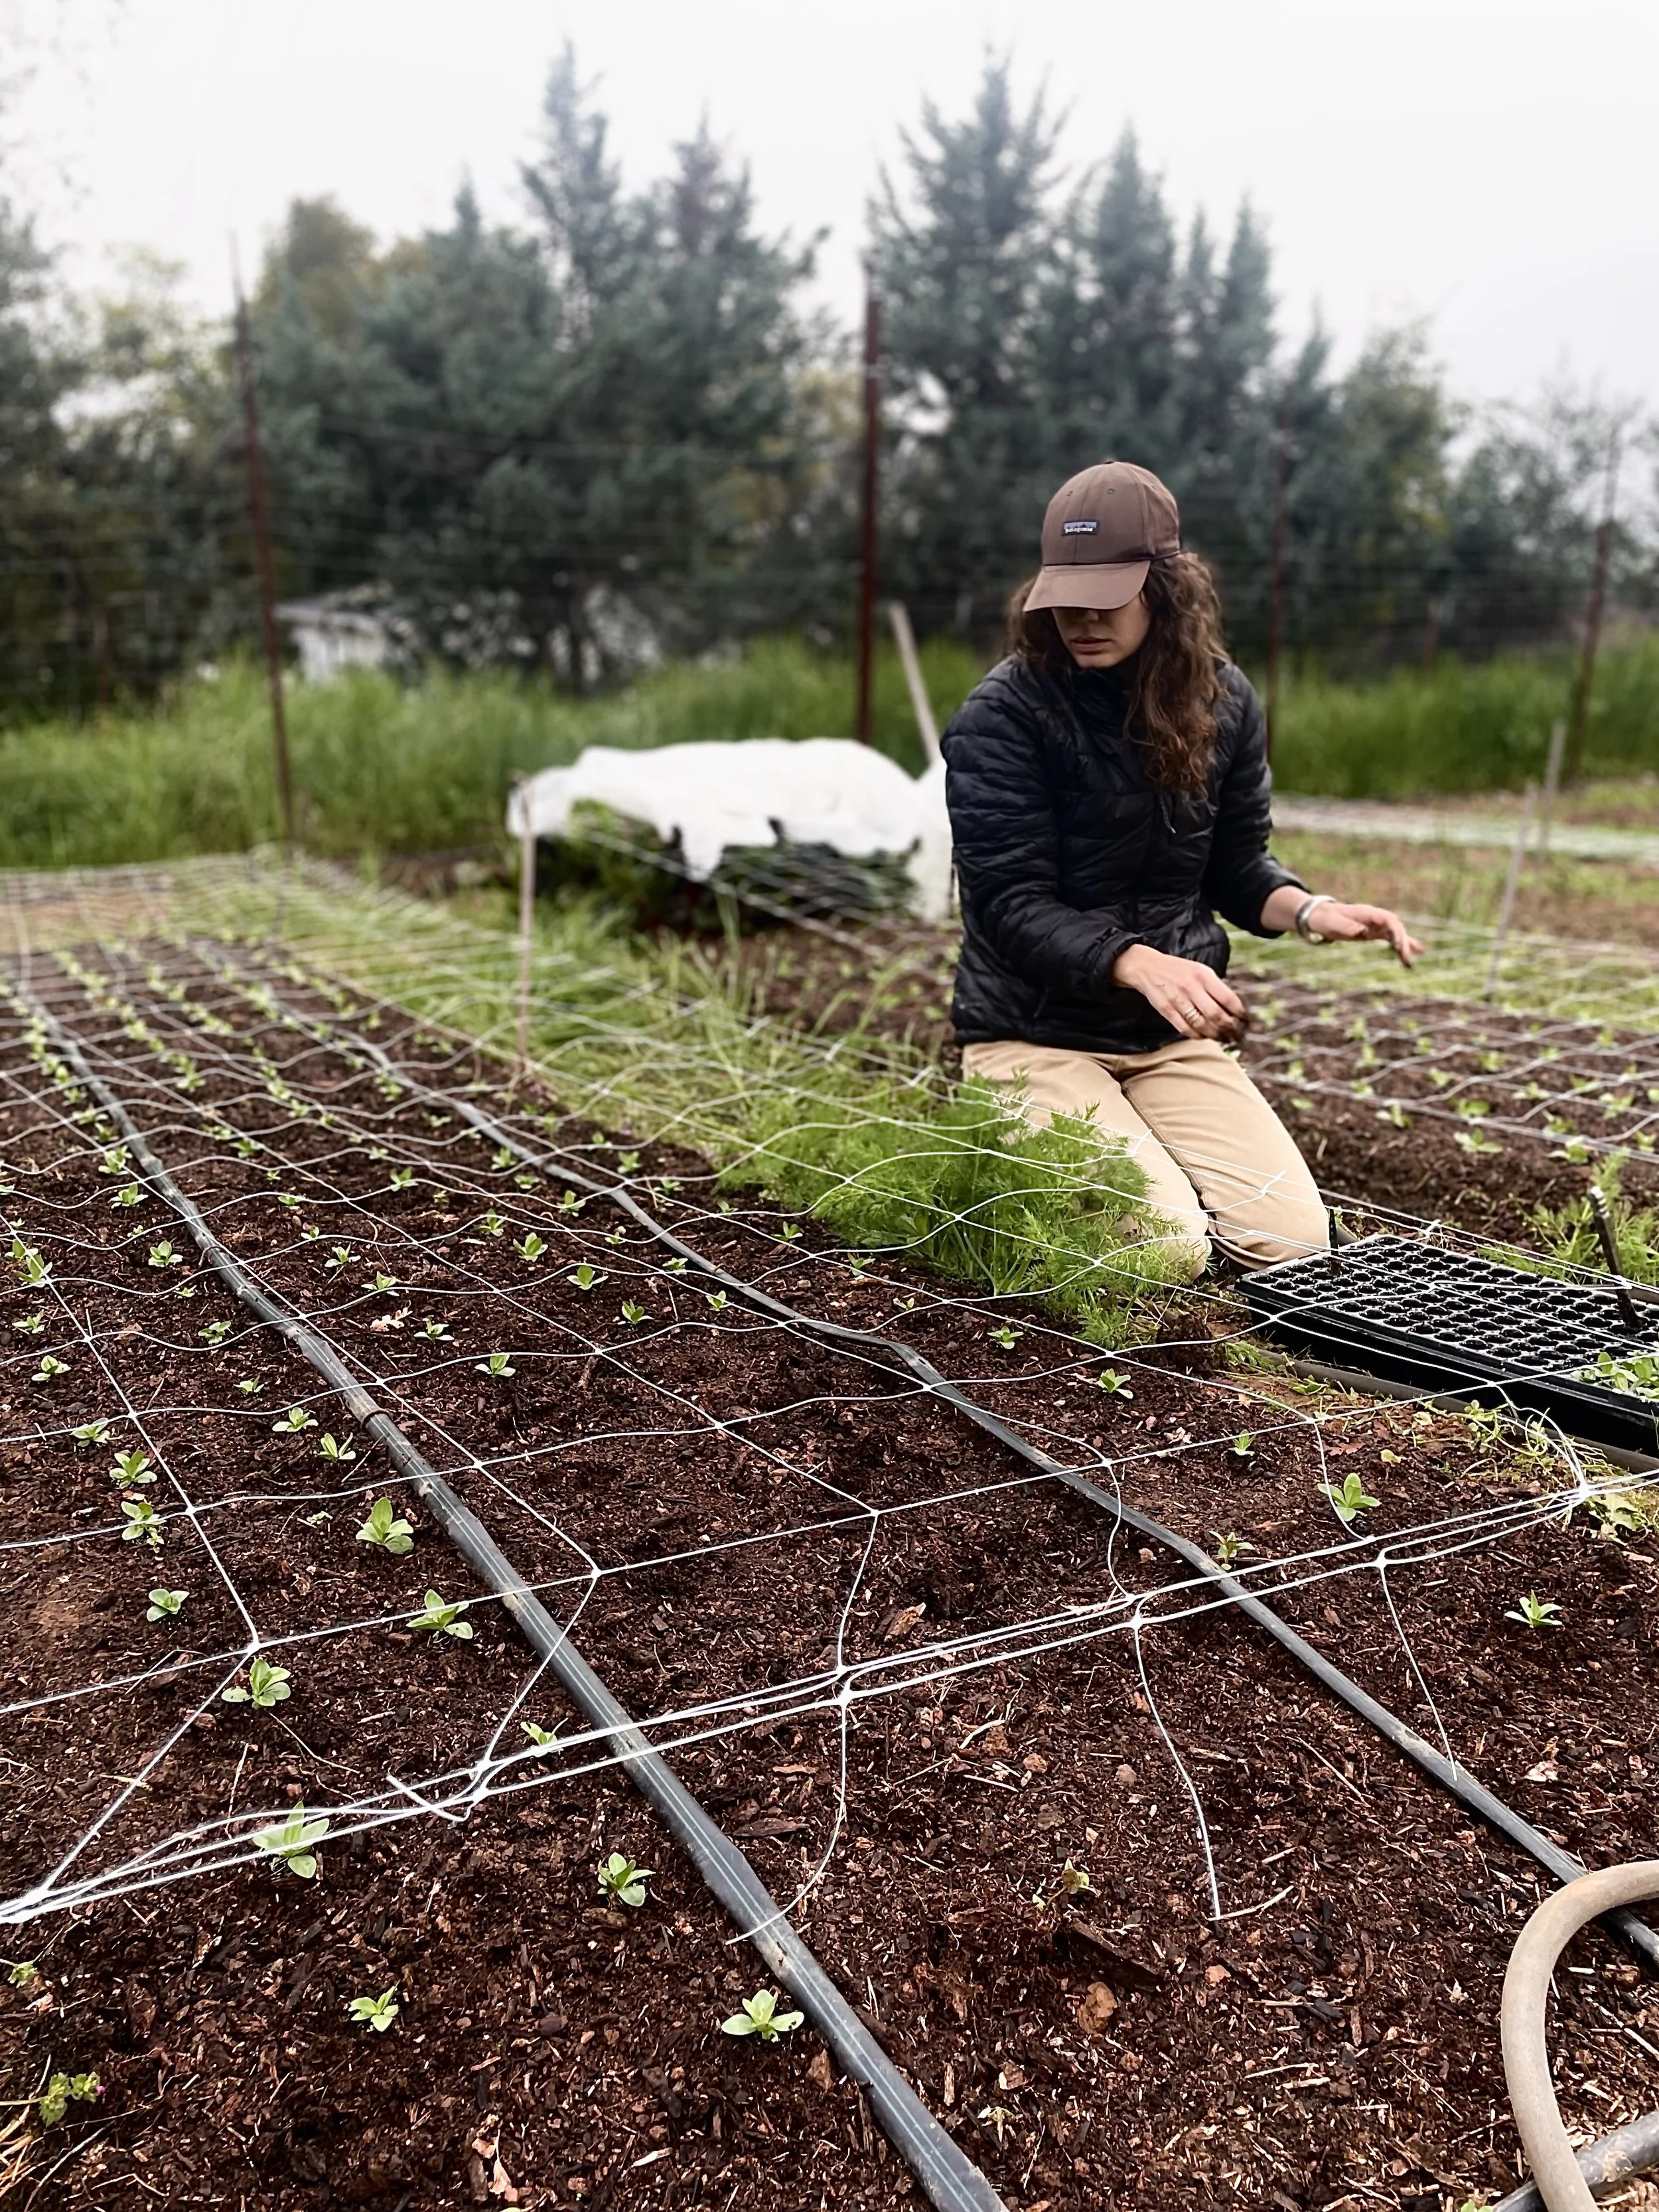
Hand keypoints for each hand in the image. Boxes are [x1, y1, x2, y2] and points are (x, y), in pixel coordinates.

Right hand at [1111, 944, 1248, 1043]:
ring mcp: (1178, 1000)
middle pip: (1217, 1015)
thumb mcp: (1200, 970)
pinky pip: (1185, 1029)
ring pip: (1202, 1025)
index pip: (1228, 998)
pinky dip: (1197, 1036)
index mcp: (1204, 976)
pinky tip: (1204, 1036)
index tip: (1244, 1021)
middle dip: (1229, 1028)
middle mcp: (1192, 988)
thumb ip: (1215, 987)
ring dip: (1215, 1035)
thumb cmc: (1179, 970)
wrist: (1147, 968)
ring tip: (1223, 1039)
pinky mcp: (1167, 1011)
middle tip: (1235, 1035)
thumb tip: (1233, 1008)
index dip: (1239, 1013)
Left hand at [1307, 901, 1422, 967]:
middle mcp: (1374, 918)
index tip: (1398, 945)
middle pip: (1395, 928)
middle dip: (1403, 943)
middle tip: (1406, 959)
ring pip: (1395, 935)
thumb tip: (1363, 932)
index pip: (1388, 920)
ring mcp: (1375, 925)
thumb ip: (1347, 927)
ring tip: (1410, 965)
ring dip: (1404, 947)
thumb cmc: (1324, 918)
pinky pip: (1389, 939)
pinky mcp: (1372, 933)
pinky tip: (1407, 957)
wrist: (1318, 916)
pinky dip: (1399, 947)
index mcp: (1366, 913)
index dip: (1395, 931)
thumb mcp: (1332, 923)